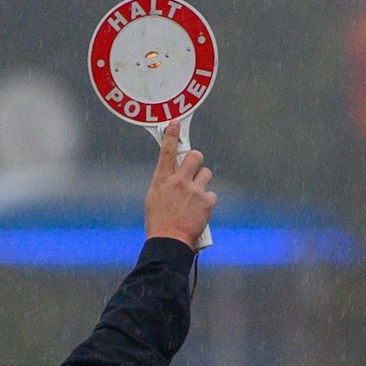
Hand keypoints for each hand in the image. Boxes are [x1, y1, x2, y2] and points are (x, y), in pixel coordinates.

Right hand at [144, 118, 216, 248]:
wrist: (169, 241)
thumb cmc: (159, 222)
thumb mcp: (154, 198)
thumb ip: (165, 183)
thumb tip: (175, 176)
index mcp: (162, 180)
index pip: (167, 152)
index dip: (171, 135)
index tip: (175, 123)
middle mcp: (179, 181)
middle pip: (195, 156)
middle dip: (196, 160)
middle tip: (193, 170)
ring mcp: (194, 190)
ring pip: (206, 174)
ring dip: (202, 182)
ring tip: (195, 197)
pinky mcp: (207, 201)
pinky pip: (211, 194)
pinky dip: (207, 202)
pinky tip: (199, 211)